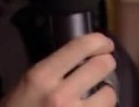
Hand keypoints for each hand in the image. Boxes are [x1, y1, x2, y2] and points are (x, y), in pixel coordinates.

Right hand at [0, 33, 116, 106]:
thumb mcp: (28, 84)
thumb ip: (53, 70)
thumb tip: (84, 57)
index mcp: (42, 76)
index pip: (80, 46)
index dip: (99, 41)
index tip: (104, 44)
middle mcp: (61, 94)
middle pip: (102, 65)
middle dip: (105, 64)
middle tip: (102, 67)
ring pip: (110, 94)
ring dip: (106, 93)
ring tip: (97, 96)